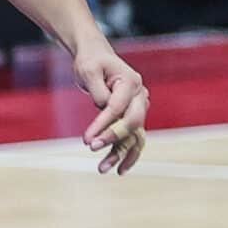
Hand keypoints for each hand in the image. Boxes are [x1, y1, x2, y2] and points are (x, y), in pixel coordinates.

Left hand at [72, 41, 148, 173]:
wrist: (97, 58)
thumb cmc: (91, 62)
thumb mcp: (88, 70)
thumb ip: (98, 90)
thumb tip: (105, 109)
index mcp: (131, 82)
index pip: (117, 107)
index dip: (102, 124)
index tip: (86, 140)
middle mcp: (140, 96)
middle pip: (132, 122)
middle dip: (113, 138)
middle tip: (92, 148)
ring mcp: (139, 108)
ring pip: (135, 135)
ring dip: (120, 153)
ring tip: (102, 169)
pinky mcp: (132, 117)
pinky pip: (133, 138)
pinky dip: (128, 154)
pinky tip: (120, 169)